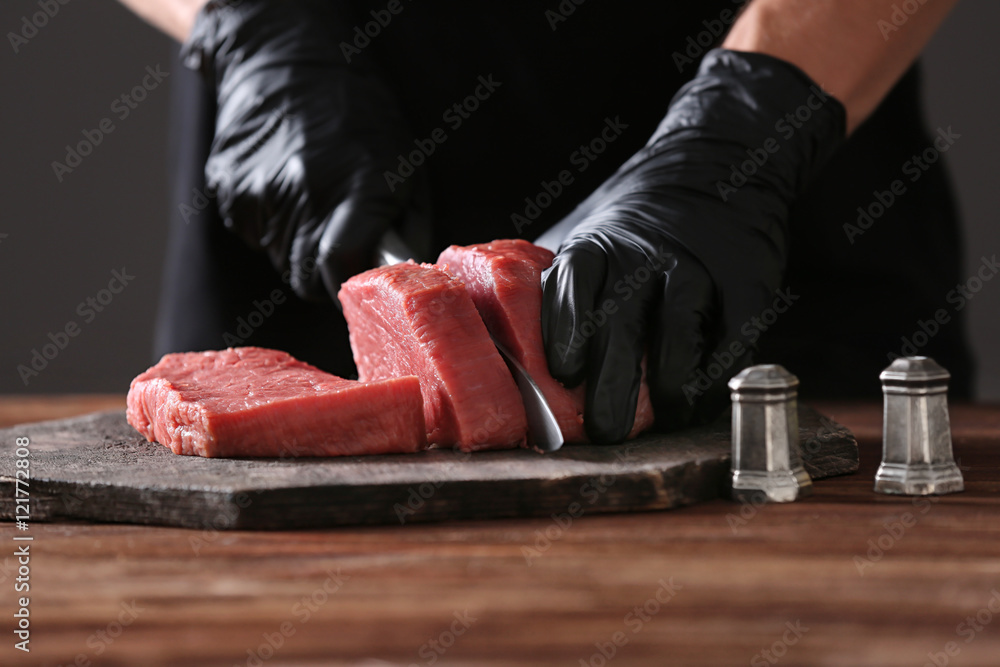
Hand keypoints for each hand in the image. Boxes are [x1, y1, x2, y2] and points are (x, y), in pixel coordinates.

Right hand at [182, 0, 423, 299]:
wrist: (288, 59)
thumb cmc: (361, 114)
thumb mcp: (406, 165)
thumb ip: (406, 228)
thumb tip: (398, 274)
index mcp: (357, 186)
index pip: (341, 268)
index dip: (348, 282)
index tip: (356, 276)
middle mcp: (305, 191)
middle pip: (305, 278)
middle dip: (323, 272)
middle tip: (337, 241)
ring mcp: (260, 190)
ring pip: (279, 258)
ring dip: (296, 243)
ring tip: (311, 196)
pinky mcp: (229, 189)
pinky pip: (254, 234)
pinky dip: (269, 222)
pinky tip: (283, 183)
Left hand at [539, 49, 845, 442]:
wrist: (714, 169)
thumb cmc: (634, 229)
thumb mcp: (587, 240)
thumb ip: (557, 288)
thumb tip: (508, 348)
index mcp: (597, 244)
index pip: (574, 283)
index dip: (566, 330)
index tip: (561, 374)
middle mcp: (644, 254)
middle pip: (623, 319)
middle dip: (611, 382)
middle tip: (604, 430)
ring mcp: (697, 266)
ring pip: (680, 329)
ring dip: (668, 382)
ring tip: (659, 417)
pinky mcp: (745, 281)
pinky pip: (731, 336)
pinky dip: (715, 375)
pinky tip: (699, 400)